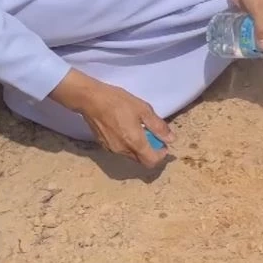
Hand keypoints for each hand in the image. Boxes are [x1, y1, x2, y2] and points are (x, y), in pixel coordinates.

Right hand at [49, 69, 173, 167]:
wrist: (91, 100)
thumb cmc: (119, 102)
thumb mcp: (144, 110)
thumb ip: (158, 126)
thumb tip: (171, 139)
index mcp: (134, 143)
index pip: (151, 162)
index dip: (161, 155)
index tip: (163, 143)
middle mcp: (122, 151)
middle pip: (141, 160)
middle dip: (151, 151)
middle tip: (152, 134)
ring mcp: (111, 149)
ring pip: (131, 156)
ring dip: (139, 148)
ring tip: (139, 129)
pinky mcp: (103, 145)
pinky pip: (121, 150)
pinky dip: (128, 145)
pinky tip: (126, 129)